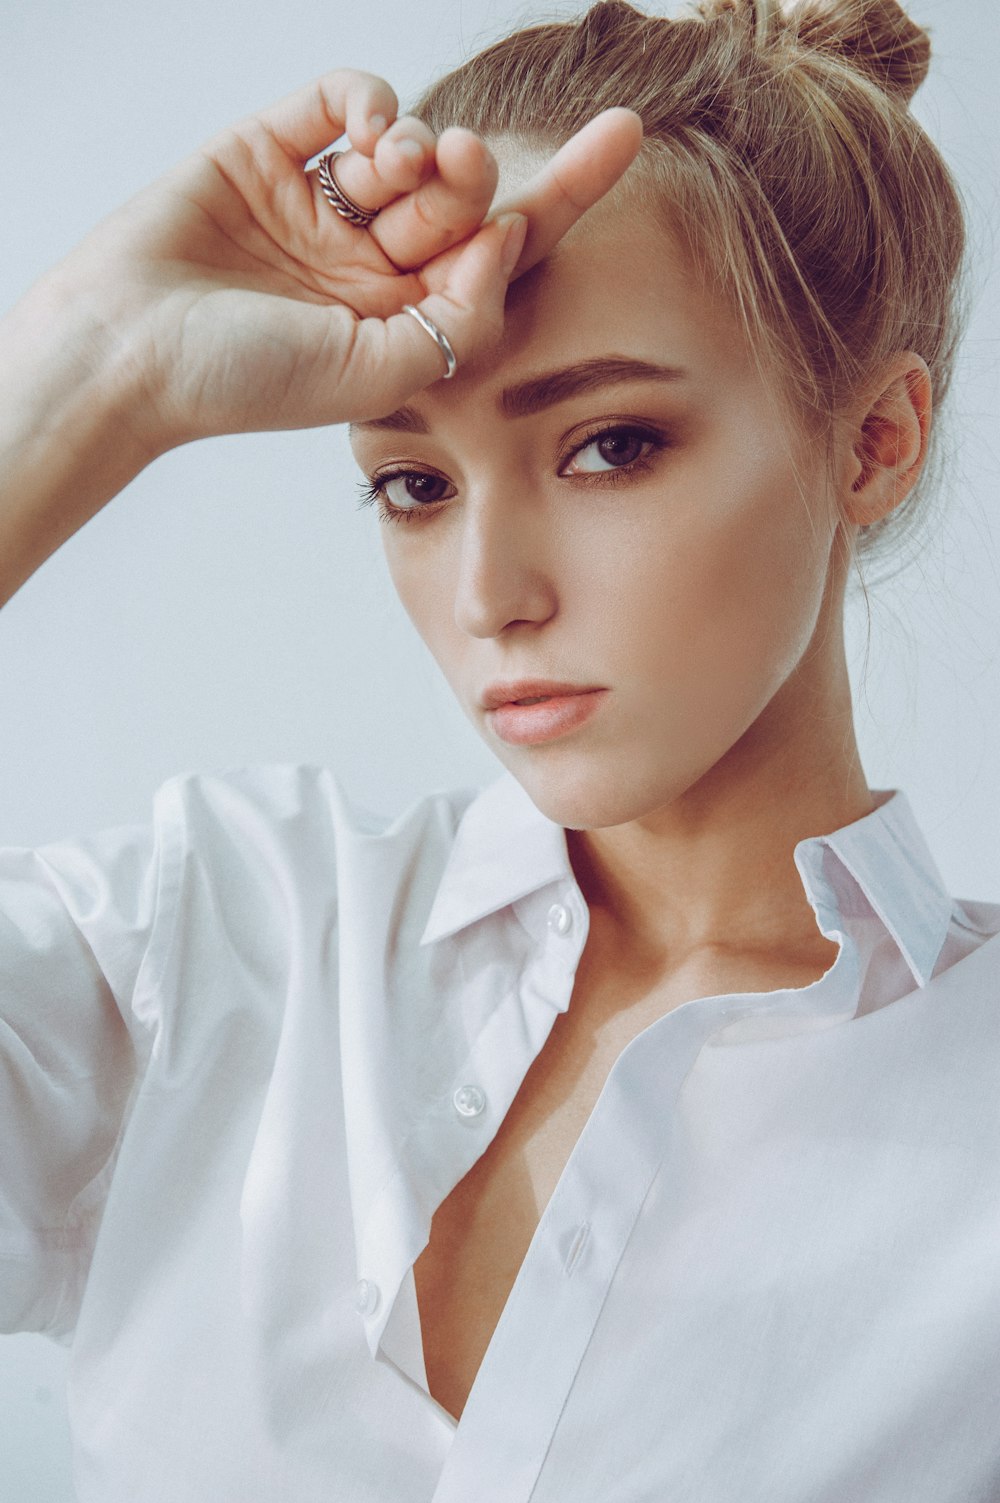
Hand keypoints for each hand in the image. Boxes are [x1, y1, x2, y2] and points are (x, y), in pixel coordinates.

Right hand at [43, 69, 642, 449]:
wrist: (129, 351)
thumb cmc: (244, 382)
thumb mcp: (376, 374)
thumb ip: (458, 322)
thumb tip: (505, 243)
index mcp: (406, 319)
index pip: (502, 252)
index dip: (565, 194)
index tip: (627, 136)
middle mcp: (372, 262)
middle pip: (465, 195)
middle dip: (474, 176)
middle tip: (454, 175)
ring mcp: (324, 205)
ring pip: (409, 146)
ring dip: (422, 144)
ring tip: (396, 164)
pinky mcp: (272, 152)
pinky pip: (343, 100)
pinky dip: (368, 98)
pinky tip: (368, 126)